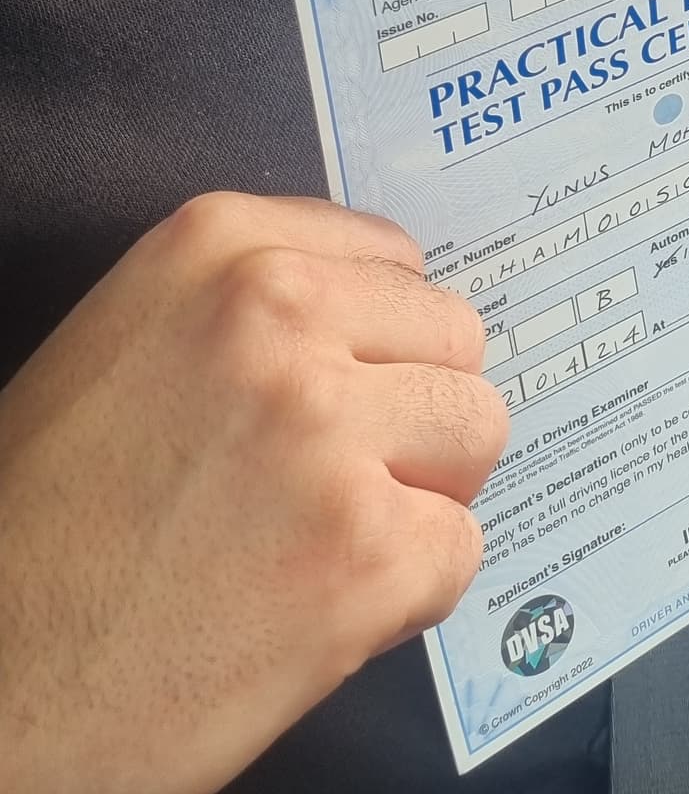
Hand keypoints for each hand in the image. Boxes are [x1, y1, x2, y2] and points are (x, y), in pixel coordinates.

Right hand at [0, 192, 507, 793]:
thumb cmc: (43, 534)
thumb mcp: (128, 350)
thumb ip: (254, 307)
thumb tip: (378, 309)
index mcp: (217, 248)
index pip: (393, 256)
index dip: (377, 340)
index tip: (342, 386)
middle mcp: (278, 316)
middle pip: (451, 336)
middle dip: (410, 413)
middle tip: (331, 481)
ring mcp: (327, 431)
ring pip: (475, 430)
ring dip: (422, 495)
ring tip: (325, 540)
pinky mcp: (364, 551)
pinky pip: (460, 549)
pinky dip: (407, 594)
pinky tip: (316, 609)